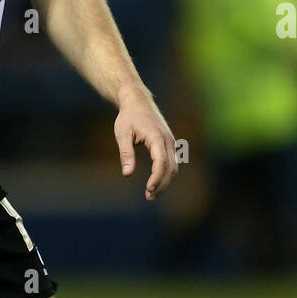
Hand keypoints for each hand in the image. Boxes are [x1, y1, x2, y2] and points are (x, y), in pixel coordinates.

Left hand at [114, 86, 177, 200]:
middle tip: (148, 196)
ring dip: (164, 181)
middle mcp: (168, 140)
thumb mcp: (122, 134)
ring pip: (174, 166)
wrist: (138, 101)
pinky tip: (156, 183)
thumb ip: (126, 154)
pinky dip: (166, 174)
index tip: (148, 190)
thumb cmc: (128, 117)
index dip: (156, 178)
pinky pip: (172, 162)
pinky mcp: (170, 143)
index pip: (160, 162)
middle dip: (161, 184)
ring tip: (151, 193)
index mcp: (156, 137)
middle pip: (170, 168)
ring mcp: (171, 142)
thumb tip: (127, 174)